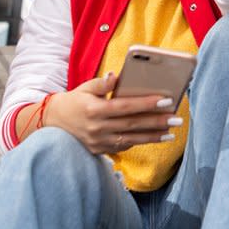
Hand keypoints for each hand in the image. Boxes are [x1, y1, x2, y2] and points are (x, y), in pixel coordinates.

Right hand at [46, 72, 178, 154]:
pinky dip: (140, 142)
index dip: (146, 104)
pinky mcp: (100, 151)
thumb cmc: (74, 101)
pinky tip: (155, 138)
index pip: (126, 106)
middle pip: (133, 125)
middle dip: (157, 122)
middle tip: (177, 119)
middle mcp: (97, 128)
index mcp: (94, 109)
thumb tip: (118, 77)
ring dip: (153, 136)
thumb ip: (103, 84)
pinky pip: (124, 147)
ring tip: (171, 132)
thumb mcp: (85, 88)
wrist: (52, 123)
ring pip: (131, 140)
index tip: (166, 101)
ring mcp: (98, 142)